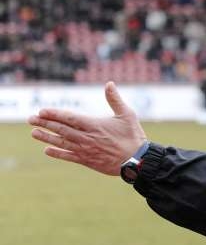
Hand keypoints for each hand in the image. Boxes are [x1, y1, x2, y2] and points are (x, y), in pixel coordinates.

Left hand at [29, 81, 147, 175]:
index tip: (42, 111)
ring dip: (47, 137)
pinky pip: (69, 156)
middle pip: (61, 129)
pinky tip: (47, 150)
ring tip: (34, 133)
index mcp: (95, 125)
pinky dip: (57, 153)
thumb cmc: (133, 136)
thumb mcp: (127, 115)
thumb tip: (109, 83)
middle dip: (45, 124)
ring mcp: (86, 150)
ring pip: (62, 142)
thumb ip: (115, 99)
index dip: (54, 114)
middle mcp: (87, 137)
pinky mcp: (88, 160)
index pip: (69, 118)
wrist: (137, 161)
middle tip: (31, 119)